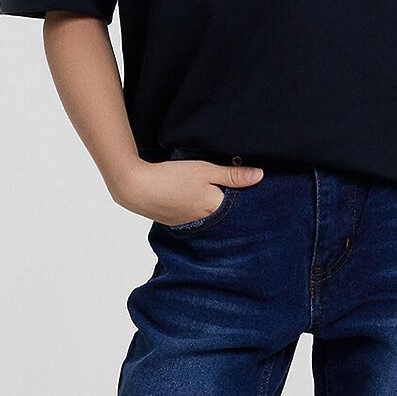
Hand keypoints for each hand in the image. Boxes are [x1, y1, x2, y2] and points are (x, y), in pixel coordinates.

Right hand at [123, 156, 263, 226]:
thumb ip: (233, 175)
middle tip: (230, 187)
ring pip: (210, 216)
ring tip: (209, 192)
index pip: (240, 207)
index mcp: (216, 209)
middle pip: (226, 213)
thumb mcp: (206, 170)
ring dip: (212, 206)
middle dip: (230, 203)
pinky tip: (192, 198)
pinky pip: (195, 217)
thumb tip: (260, 176)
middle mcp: (206, 222)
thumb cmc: (172, 177)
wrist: (136, 188)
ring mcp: (190, 224)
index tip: (249, 186)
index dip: (245, 196)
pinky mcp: (177, 223)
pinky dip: (197, 209)